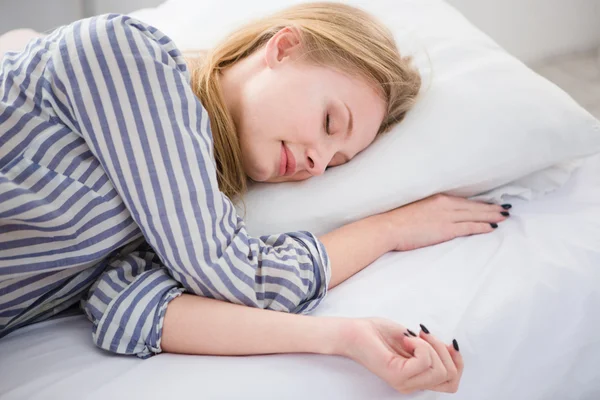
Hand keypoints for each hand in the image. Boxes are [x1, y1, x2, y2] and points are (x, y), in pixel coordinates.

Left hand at [342, 318, 463, 393]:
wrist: (354, 331)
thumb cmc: (379, 333)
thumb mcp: (414, 339)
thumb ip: (432, 348)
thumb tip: (452, 348)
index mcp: (417, 378)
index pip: (452, 383)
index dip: (458, 361)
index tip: (447, 342)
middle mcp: (411, 385)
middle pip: (450, 377)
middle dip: (444, 350)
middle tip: (424, 334)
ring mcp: (404, 382)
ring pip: (439, 370)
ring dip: (431, 346)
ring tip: (411, 337)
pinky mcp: (396, 374)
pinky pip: (424, 362)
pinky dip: (420, 345)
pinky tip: (406, 339)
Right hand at [382, 194, 510, 251]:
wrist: (388, 227)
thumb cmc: (396, 220)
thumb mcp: (415, 208)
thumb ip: (429, 209)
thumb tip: (435, 215)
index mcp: (437, 197)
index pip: (464, 200)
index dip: (479, 202)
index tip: (491, 202)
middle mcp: (445, 204)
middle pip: (474, 206)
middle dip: (491, 207)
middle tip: (506, 208)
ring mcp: (446, 216)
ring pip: (475, 215)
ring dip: (492, 215)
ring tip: (504, 216)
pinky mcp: (446, 229)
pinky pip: (469, 227)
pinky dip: (482, 226)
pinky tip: (492, 227)